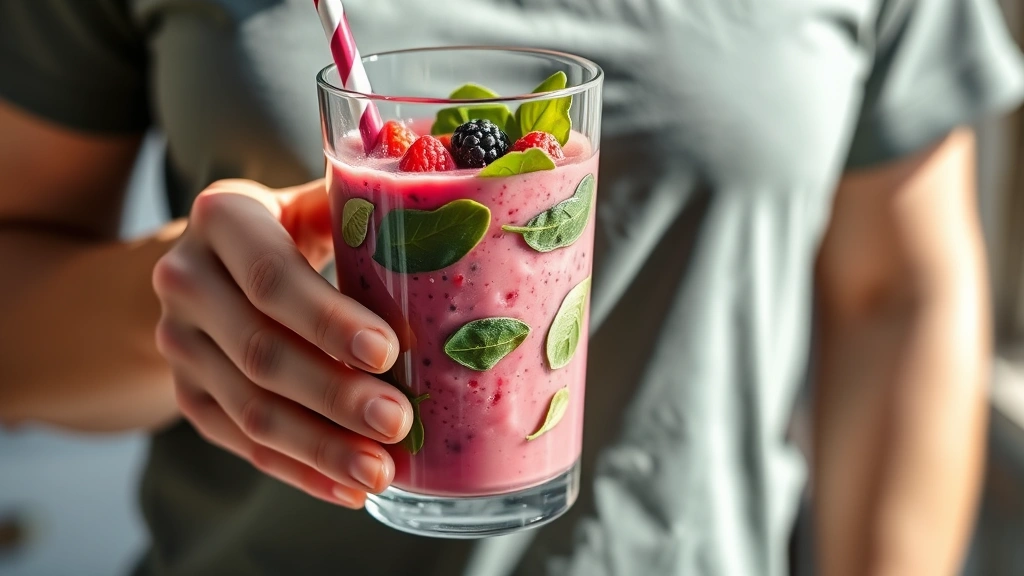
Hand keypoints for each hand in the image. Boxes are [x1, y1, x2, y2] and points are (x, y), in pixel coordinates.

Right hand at [152, 179, 410, 508]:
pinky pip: (242, 444)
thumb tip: (448, 221)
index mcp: (222, 219)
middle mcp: (186, 280)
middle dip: (334, 395)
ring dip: (319, 447)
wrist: (215, 262)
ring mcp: (180, 343)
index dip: (327, 320)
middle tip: (397, 422)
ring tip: (379, 471)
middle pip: (261, 352)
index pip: (272, 278)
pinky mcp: (187, 393)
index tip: (387, 352)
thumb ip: (363, 209)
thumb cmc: (293, 228)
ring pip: (250, 409)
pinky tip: (346, 489)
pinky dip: (299, 471)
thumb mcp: (315, 204)